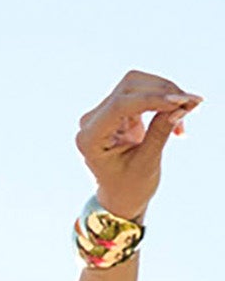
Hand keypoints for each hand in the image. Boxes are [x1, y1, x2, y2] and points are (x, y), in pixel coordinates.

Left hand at [77, 69, 201, 222]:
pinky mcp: (117, 109)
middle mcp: (91, 121)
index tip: (180, 102)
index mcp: (89, 138)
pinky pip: (143, 93)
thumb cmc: (129, 187)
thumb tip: (180, 106)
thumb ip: (159, 133)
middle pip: (129, 87)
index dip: (152, 99)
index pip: (119, 105)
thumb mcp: (146, 164)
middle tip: (191, 105)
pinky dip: (163, 100)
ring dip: (166, 94)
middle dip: (163, 92)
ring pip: (137, 84)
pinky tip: (178, 116)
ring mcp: (103, 113)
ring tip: (187, 113)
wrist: (120, 196)